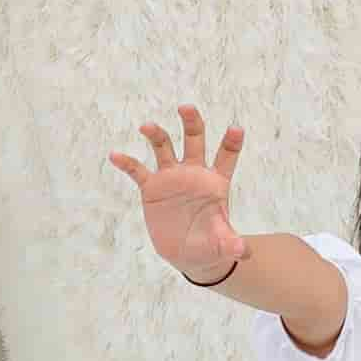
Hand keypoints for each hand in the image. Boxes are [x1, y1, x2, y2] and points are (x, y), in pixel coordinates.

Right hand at [106, 106, 246, 286]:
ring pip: (164, 148)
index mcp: (216, 182)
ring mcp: (172, 178)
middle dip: (192, 123)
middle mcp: (194, 173)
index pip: (226, 156)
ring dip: (156, 135)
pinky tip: (115, 155)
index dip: (231, 143)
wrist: (189, 253)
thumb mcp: (223, 245)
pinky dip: (127, 162)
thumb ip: (232, 244)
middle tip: (186, 108)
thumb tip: (244, 251)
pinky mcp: (152, 188)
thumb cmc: (211, 244)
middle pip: (194, 140)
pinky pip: (138, 171)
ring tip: (147, 127)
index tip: (236, 128)